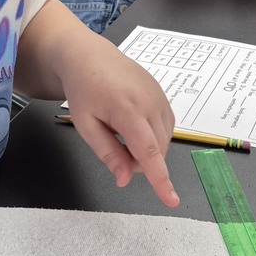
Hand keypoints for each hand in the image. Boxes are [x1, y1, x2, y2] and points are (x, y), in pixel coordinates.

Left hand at [59, 36, 178, 206]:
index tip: (171, 199)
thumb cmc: (83, 89)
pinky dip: (152, 135)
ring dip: (146, 147)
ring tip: (119, 129)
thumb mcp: (86, 124)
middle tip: (112, 143)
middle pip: (157, 149)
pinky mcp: (164, 95)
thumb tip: (125, 180)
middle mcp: (150, 102)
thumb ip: (108, 153)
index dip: (160, 179)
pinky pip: (166, 126)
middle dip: (138, 160)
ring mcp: (160, 96)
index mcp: (128, 109)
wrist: (89, 56)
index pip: (148, 151)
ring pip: (164, 140)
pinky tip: (133, 124)